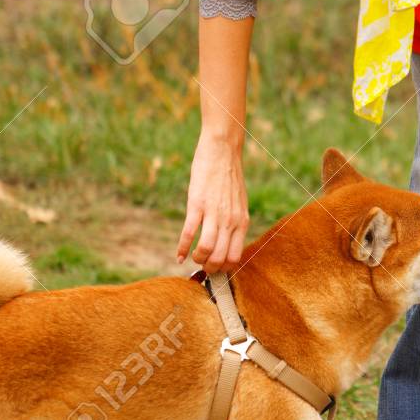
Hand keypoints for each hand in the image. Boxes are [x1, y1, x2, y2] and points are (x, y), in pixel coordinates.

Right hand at [177, 133, 248, 271]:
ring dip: (197, 260)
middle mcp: (230, 221)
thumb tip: (227, 239)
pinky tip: (178, 256)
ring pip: (205, 250)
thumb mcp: (239, 202)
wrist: (222, 150)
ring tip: (192, 259)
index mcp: (241, 222)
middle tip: (202, 266)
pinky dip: (181, 248)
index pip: (235, 257)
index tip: (215, 267)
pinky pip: (189, 233)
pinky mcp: (197, 204)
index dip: (224, 268)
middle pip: (220, 258)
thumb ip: (235, 221)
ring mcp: (213, 213)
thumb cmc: (229, 176)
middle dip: (209, 268)